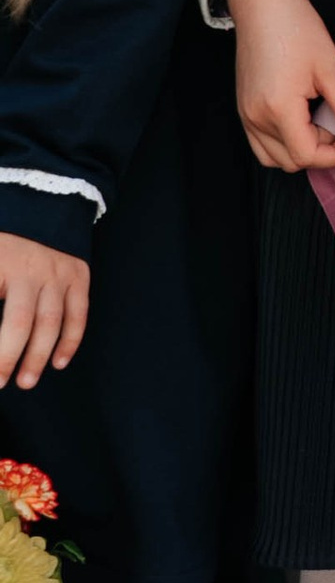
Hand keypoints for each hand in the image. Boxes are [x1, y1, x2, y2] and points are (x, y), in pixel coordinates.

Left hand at [0, 233, 89, 387]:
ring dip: (39, 356)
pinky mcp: (79, 275)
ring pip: (50, 322)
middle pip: (19, 321)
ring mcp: (57, 272)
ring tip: (26, 381)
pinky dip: (70, 340)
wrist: (42, 201)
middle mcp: (29, 269)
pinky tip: (59, 362)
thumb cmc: (3, 239)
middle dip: (7, 357)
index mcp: (0, 262)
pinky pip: (78, 313)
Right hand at [225, 0, 334, 174]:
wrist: (263, 4)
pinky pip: (262, 142)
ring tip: (321, 122)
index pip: (307, 155)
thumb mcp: (330, 68)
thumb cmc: (295, 27)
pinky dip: (284, 141)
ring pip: (274, 157)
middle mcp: (255, 117)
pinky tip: (303, 118)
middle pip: (292, 161)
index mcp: (277, 108)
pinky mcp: (244, 107)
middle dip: (321, 151)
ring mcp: (245, 114)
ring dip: (302, 149)